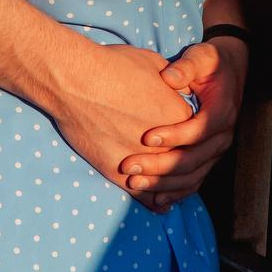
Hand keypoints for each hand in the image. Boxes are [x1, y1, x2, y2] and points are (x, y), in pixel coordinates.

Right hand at [46, 43, 196, 198]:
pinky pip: (141, 193)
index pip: (196, 135)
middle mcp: (165, 143)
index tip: (186, 138)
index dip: (190, 137)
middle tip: (183, 168)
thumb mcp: (154, 66)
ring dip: (169, 187)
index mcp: (179, 116)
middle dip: (183, 166)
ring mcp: (141, 160)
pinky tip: (158, 205)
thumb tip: (183, 90)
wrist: (76, 80)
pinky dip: (152, 200)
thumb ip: (174, 83)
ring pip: (165, 182)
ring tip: (171, 192)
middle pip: (183, 162)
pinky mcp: (117, 171)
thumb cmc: (113, 66)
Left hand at [119, 38, 248, 210]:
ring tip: (134, 183)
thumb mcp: (201, 57)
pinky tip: (153, 199)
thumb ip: (186, 67)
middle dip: (160, 166)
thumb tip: (169, 76)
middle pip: (192, 160)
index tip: (146, 136)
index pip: (198, 131)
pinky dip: (175, 192)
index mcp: (222, 112)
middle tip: (129, 166)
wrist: (228, 73)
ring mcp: (216, 151)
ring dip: (163, 184)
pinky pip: (194, 182)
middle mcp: (222, 137)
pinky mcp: (208, 159)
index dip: (173, 136)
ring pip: (192, 176)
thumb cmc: (209, 63)